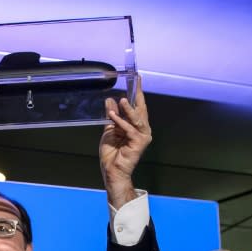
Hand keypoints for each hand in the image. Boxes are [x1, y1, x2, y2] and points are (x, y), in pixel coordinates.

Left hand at [99, 76, 151, 208]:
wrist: (112, 170)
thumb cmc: (112, 153)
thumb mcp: (109, 129)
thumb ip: (111, 116)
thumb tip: (110, 100)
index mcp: (136, 126)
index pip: (137, 106)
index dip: (136, 93)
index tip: (136, 79)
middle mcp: (142, 130)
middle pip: (141, 109)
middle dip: (138, 94)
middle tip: (136, 81)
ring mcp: (142, 136)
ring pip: (137, 118)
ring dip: (128, 109)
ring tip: (122, 99)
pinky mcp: (139, 143)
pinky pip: (129, 129)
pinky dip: (120, 122)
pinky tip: (113, 116)